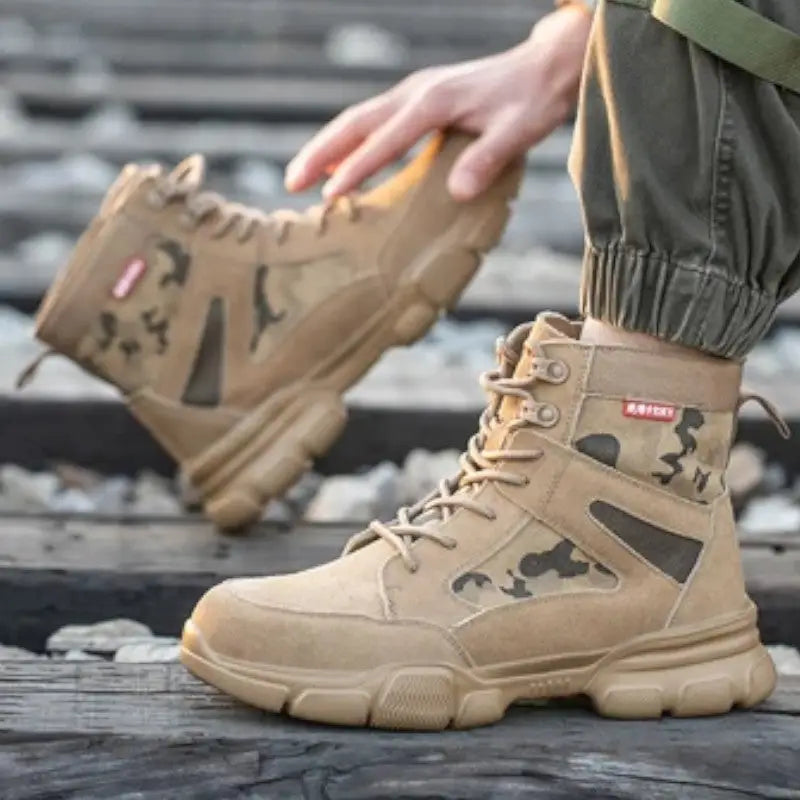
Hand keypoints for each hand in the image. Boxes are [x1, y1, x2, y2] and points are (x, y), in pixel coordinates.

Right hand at [285, 6, 592, 200]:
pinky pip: (373, 121)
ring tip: (301, 178)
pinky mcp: (419, 100)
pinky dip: (350, 143)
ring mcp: (414, 93)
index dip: (357, 169)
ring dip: (327, 147)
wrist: (544, 68)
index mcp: (434, 101)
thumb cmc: (533, 101)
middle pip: (355, 122)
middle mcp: (416, 92)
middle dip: (320, 153)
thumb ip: (487, 160)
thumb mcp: (518, 132)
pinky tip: (340, 164)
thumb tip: (457, 193)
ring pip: (358, 118)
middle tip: (292, 185)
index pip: (385, 139)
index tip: (331, 197)